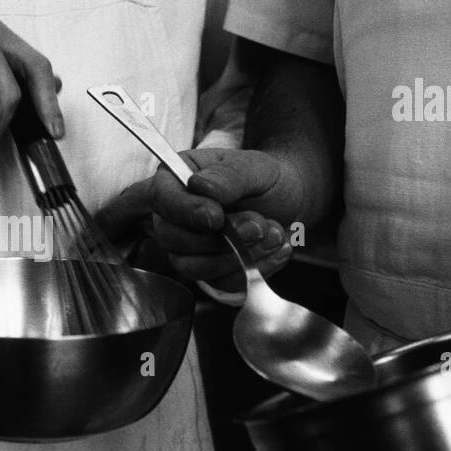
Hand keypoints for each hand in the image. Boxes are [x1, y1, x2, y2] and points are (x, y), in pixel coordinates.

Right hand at [147, 148, 303, 290]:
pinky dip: (252, 269)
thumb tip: (200, 186)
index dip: (185, 211)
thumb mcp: (256, 167)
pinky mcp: (208, 270)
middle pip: (171, 237)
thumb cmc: (265, 180)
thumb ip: (228, 175)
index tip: (217, 217)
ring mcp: (188, 247)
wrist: (289, 203)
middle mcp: (174, 215)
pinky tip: (275, 250)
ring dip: (236, 256)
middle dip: (219, 238)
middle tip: (259, 225)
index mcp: (177, 179)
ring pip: (192, 266)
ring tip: (273, 235)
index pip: (161, 197)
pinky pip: (219, 282)